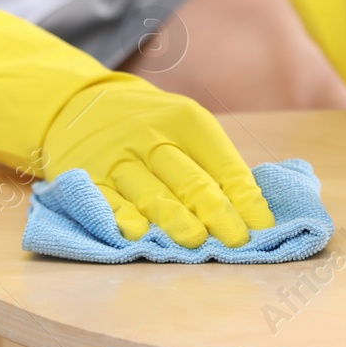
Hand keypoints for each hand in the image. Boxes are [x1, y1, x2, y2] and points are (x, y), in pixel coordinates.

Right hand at [42, 77, 274, 247]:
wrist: (83, 104)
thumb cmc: (151, 125)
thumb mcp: (185, 126)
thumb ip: (214, 164)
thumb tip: (250, 211)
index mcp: (187, 122)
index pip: (224, 164)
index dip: (245, 197)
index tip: (262, 226)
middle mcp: (152, 137)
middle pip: (190, 180)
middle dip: (217, 211)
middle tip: (237, 240)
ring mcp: (118, 158)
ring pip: (152, 193)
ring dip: (176, 219)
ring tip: (197, 241)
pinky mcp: (89, 177)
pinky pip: (108, 200)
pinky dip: (123, 218)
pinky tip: (138, 234)